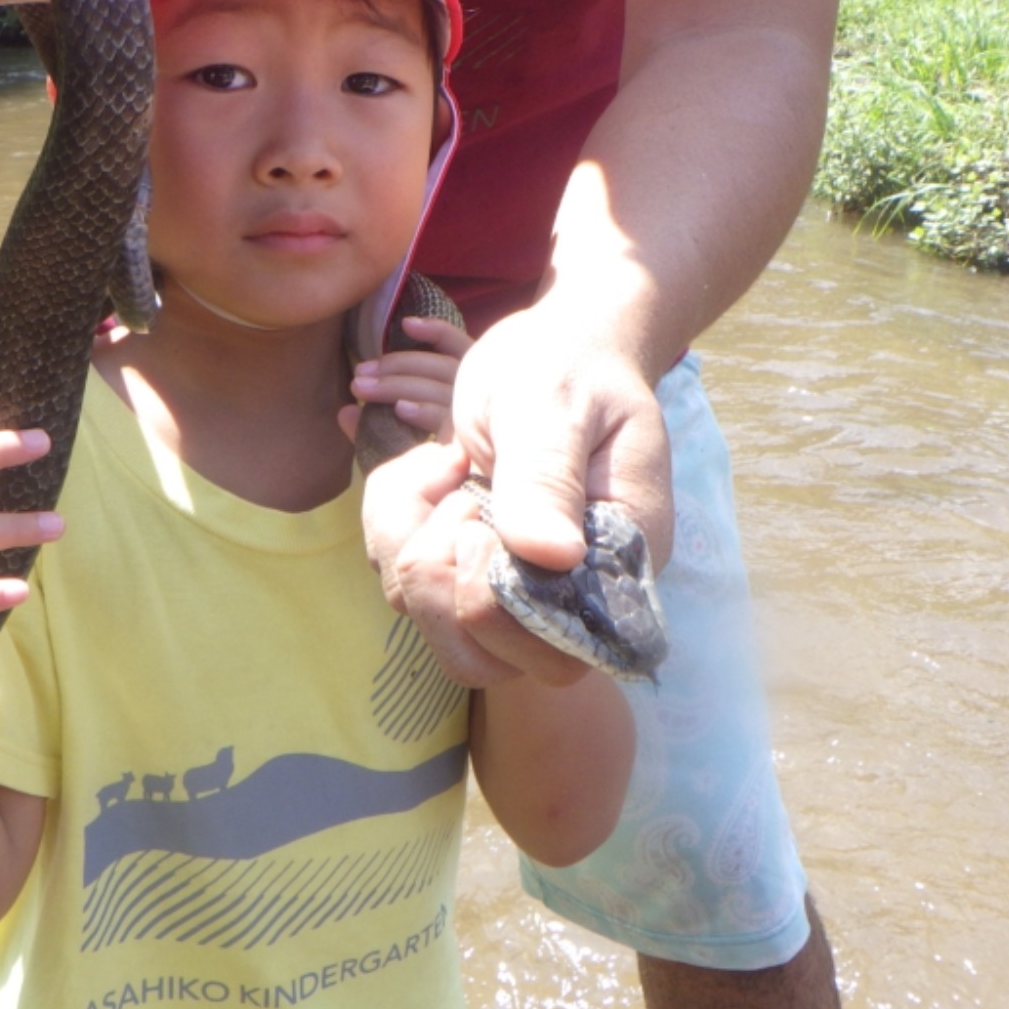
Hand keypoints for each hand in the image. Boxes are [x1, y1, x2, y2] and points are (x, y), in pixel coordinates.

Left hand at [363, 298, 672, 687]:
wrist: (557, 347)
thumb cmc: (567, 367)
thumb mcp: (553, 407)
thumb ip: (546, 479)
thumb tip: (551, 557)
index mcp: (617, 561)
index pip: (553, 645)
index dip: (489, 597)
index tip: (473, 508)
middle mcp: (570, 593)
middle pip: (484, 661)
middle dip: (433, 574)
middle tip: (449, 486)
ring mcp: (514, 586)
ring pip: (429, 622)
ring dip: (403, 534)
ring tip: (439, 464)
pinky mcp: (466, 568)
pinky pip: (402, 579)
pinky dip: (391, 519)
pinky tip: (428, 468)